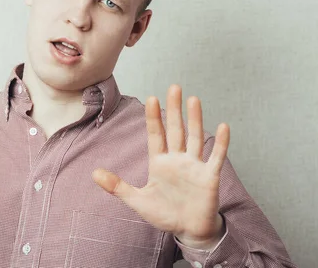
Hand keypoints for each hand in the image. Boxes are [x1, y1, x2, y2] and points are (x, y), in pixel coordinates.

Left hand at [92, 84, 229, 245]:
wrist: (188, 231)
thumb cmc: (164, 214)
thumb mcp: (137, 201)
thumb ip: (117, 186)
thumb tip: (94, 173)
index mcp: (160, 162)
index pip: (156, 135)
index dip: (154, 118)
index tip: (151, 98)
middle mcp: (177, 159)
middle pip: (176, 130)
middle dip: (174, 110)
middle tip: (174, 87)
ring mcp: (194, 166)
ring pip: (195, 138)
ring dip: (195, 119)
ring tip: (193, 100)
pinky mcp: (209, 177)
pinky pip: (216, 157)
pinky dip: (220, 143)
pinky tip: (223, 126)